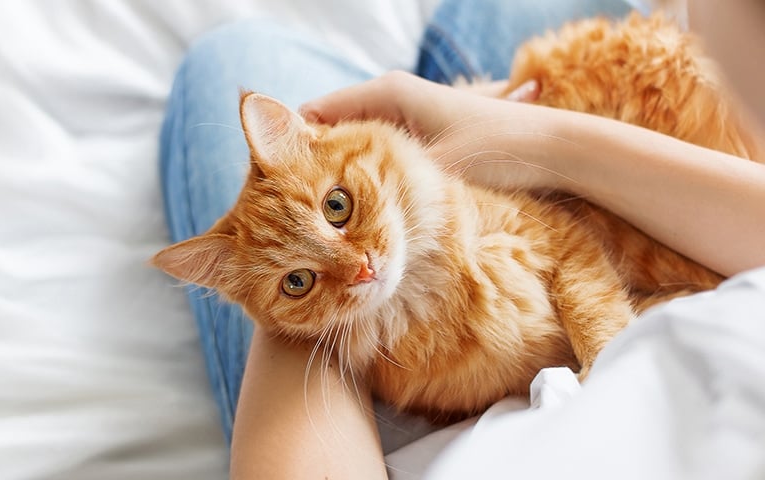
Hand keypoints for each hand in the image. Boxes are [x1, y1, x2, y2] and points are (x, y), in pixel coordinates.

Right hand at [300, 71, 562, 190]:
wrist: (552, 146)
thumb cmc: (494, 151)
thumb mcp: (428, 171)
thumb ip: (376, 182)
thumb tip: (333, 210)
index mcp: (385, 92)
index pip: (313, 113)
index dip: (292, 148)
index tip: (281, 188)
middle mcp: (390, 95)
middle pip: (329, 127)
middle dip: (312, 163)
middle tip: (299, 209)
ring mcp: (405, 112)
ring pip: (352, 141)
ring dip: (339, 171)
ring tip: (327, 212)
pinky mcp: (419, 131)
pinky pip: (374, 149)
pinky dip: (363, 172)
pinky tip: (362, 205)